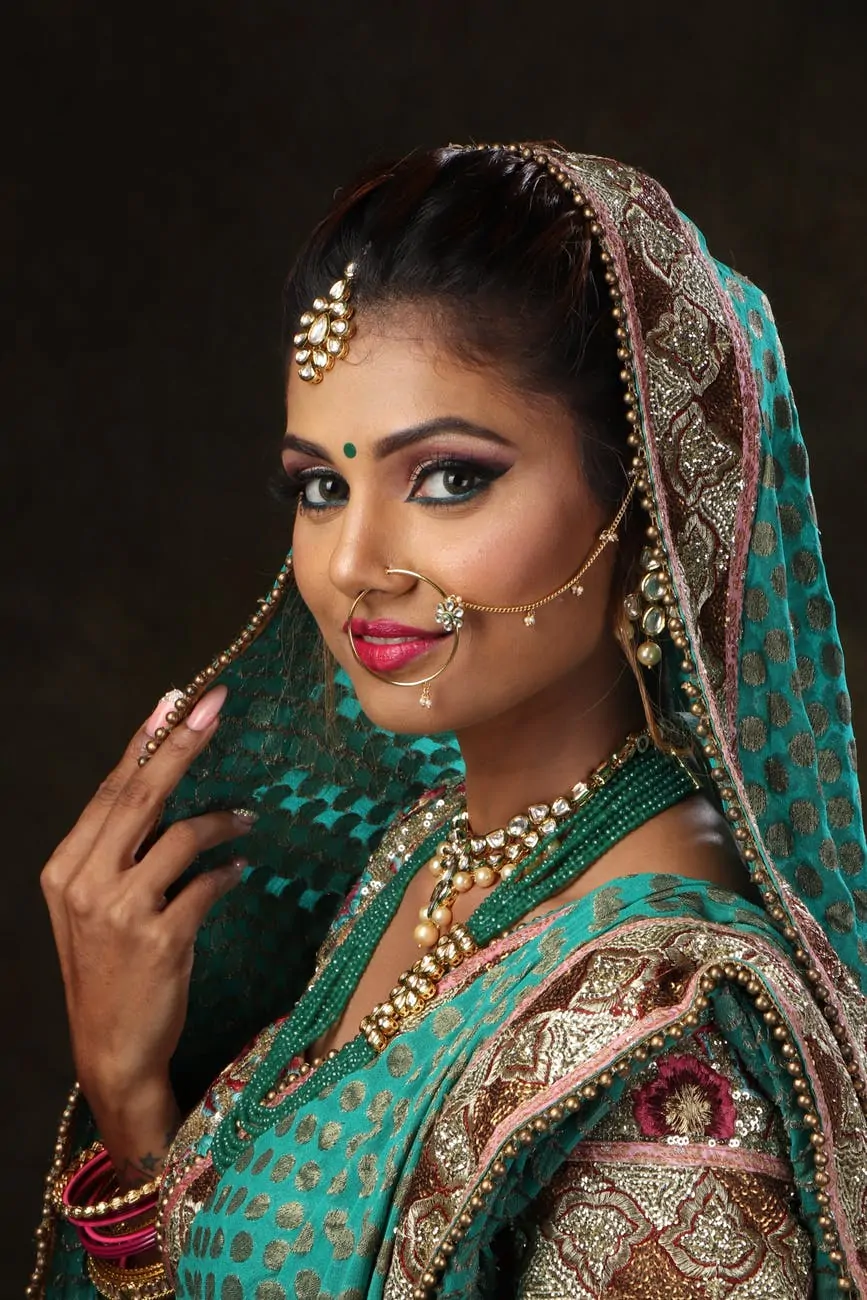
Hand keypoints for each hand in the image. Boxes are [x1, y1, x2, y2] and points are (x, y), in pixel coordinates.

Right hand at [41, 685, 251, 1109]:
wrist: (110, 1049)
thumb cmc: (108, 971)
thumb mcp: (93, 907)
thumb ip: (118, 853)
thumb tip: (165, 788)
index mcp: (65, 867)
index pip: (111, 789)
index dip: (146, 740)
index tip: (176, 700)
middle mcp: (85, 882)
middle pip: (141, 794)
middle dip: (182, 743)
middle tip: (216, 705)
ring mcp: (119, 911)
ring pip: (179, 834)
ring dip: (221, 819)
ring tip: (247, 816)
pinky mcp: (158, 939)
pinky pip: (206, 885)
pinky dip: (228, 871)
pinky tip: (240, 870)